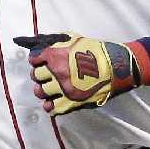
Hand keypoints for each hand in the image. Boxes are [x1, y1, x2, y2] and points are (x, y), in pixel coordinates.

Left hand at [18, 32, 144, 115]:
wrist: (115, 67)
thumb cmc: (96, 51)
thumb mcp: (74, 40)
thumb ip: (56, 42)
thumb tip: (41, 45)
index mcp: (56, 56)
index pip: (34, 59)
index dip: (37, 60)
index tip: (41, 61)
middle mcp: (57, 73)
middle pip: (36, 76)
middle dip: (40, 74)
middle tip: (47, 74)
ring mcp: (63, 89)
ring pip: (41, 92)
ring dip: (43, 89)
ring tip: (50, 88)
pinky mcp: (71, 102)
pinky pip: (51, 108)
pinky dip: (50, 105)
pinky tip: (54, 101)